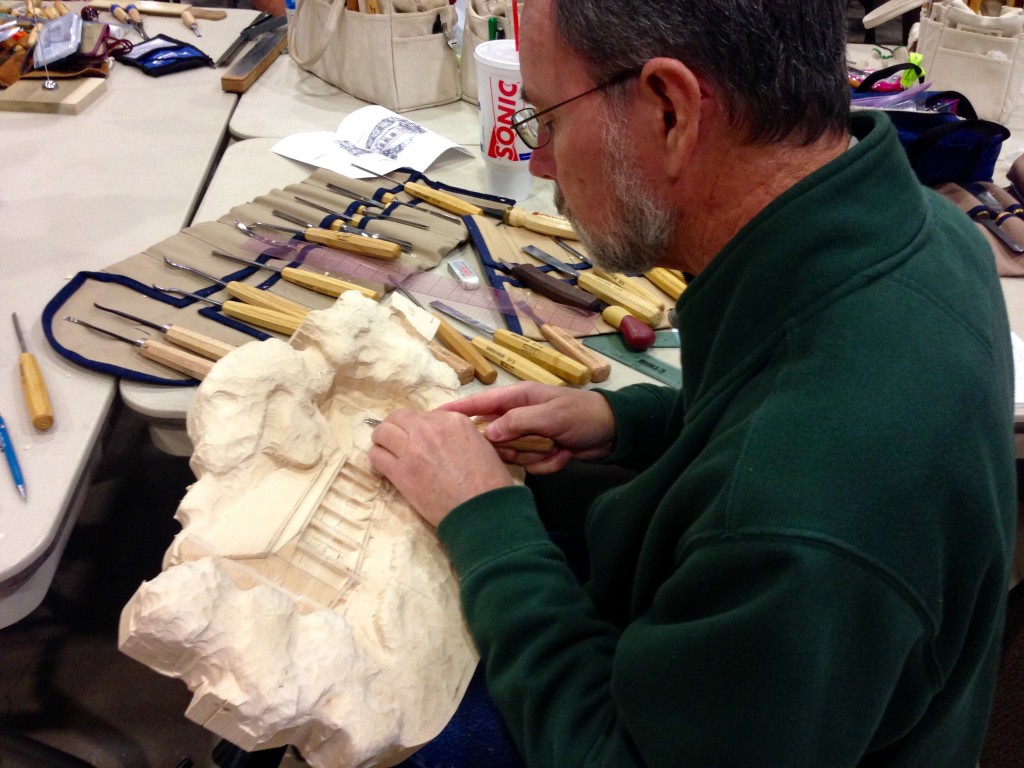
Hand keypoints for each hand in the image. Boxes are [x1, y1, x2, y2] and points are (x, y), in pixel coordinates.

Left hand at [368, 408, 515, 526]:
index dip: (418, 427)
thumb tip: (441, 438)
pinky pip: (376, 456)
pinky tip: (385, 466)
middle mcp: (429, 427)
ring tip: (387, 452)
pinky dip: (378, 458)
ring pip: (382, 432)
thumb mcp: (481, 444)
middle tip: (397, 441)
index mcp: (453, 419)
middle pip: (398, 417)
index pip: (423, 414)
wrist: (482, 509)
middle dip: (395, 427)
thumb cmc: (490, 481)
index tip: (420, 440)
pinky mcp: (400, 472)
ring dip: (382, 441)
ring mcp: (412, 448)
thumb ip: (458, 434)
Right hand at [439, 382, 614, 473]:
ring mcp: (528, 436)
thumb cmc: (582, 414)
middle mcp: (518, 416)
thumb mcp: (550, 415)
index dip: (455, 411)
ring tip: (555, 447)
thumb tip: (487, 433)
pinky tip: (562, 454)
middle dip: (512, 447)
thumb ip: (517, 422)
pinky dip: (547, 463)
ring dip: (534, 456)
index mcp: (517, 398)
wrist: (613, 432)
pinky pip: (529, 464)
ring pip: (512, 454)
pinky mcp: (538, 452)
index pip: (478, 403)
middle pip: (493, 437)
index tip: (432, 418)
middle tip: (531, 446)